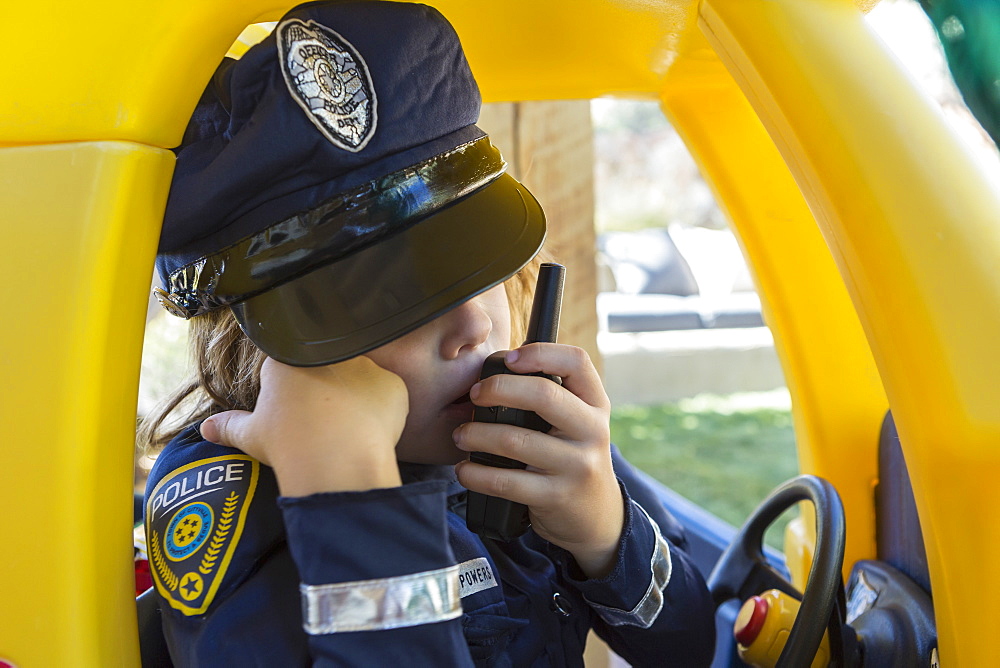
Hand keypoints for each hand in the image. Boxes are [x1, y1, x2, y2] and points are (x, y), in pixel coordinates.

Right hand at [200, 356, 406, 496]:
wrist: (334, 459)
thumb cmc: (288, 443)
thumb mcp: (251, 435)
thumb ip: (229, 426)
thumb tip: (206, 429)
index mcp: (288, 359)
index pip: (288, 367)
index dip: (290, 393)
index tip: (292, 413)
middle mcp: (328, 353)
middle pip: (326, 369)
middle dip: (324, 391)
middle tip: (321, 424)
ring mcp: (364, 365)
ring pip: (359, 381)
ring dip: (355, 400)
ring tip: (347, 432)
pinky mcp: (392, 384)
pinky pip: (388, 396)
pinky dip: (382, 412)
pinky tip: (371, 433)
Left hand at [453, 343, 624, 578]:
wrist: (597, 516)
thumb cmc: (573, 457)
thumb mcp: (579, 423)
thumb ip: (553, 396)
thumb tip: (497, 368)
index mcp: (595, 404)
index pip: (576, 362)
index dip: (541, 353)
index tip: (509, 358)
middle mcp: (592, 431)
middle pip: (544, 395)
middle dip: (499, 389)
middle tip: (475, 394)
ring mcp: (577, 465)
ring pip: (516, 440)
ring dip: (477, 435)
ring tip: (460, 435)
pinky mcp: (556, 496)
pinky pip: (506, 482)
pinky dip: (476, 474)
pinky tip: (463, 470)